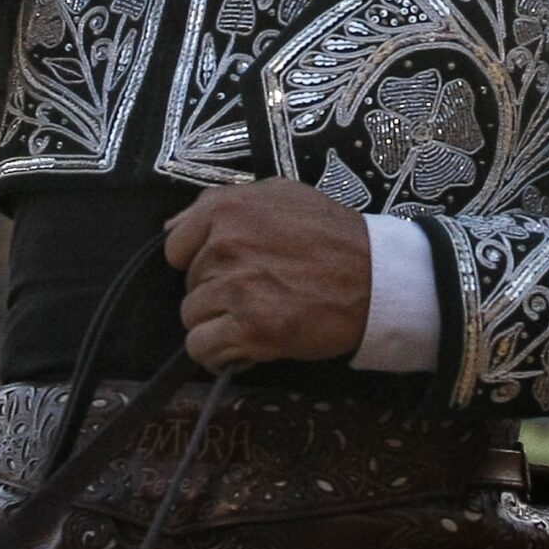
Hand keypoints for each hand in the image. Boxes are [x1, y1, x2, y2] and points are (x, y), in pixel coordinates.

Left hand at [164, 180, 370, 370]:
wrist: (376, 277)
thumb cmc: (330, 235)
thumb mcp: (278, 194)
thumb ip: (222, 204)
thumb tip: (172, 229)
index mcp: (226, 209)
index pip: (175, 247)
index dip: (197, 262)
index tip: (224, 269)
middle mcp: (224, 245)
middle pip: (189, 285)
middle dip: (215, 293)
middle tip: (255, 293)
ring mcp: (236, 287)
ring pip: (192, 318)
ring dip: (219, 323)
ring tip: (254, 319)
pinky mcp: (251, 327)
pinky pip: (201, 348)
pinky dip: (218, 353)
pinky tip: (244, 347)